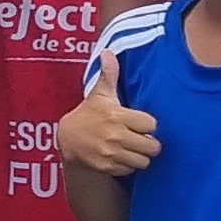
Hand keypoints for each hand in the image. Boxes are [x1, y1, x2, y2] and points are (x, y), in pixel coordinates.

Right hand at [60, 53, 160, 175]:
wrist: (68, 139)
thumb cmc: (89, 114)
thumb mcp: (99, 94)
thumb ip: (109, 75)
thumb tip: (108, 51)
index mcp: (117, 115)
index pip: (151, 124)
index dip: (147, 123)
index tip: (140, 122)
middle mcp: (116, 135)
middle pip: (152, 145)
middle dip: (149, 142)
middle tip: (141, 137)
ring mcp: (112, 153)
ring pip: (144, 160)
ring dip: (141, 155)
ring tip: (133, 148)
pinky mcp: (108, 167)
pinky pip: (131, 169)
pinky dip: (129, 165)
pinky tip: (122, 156)